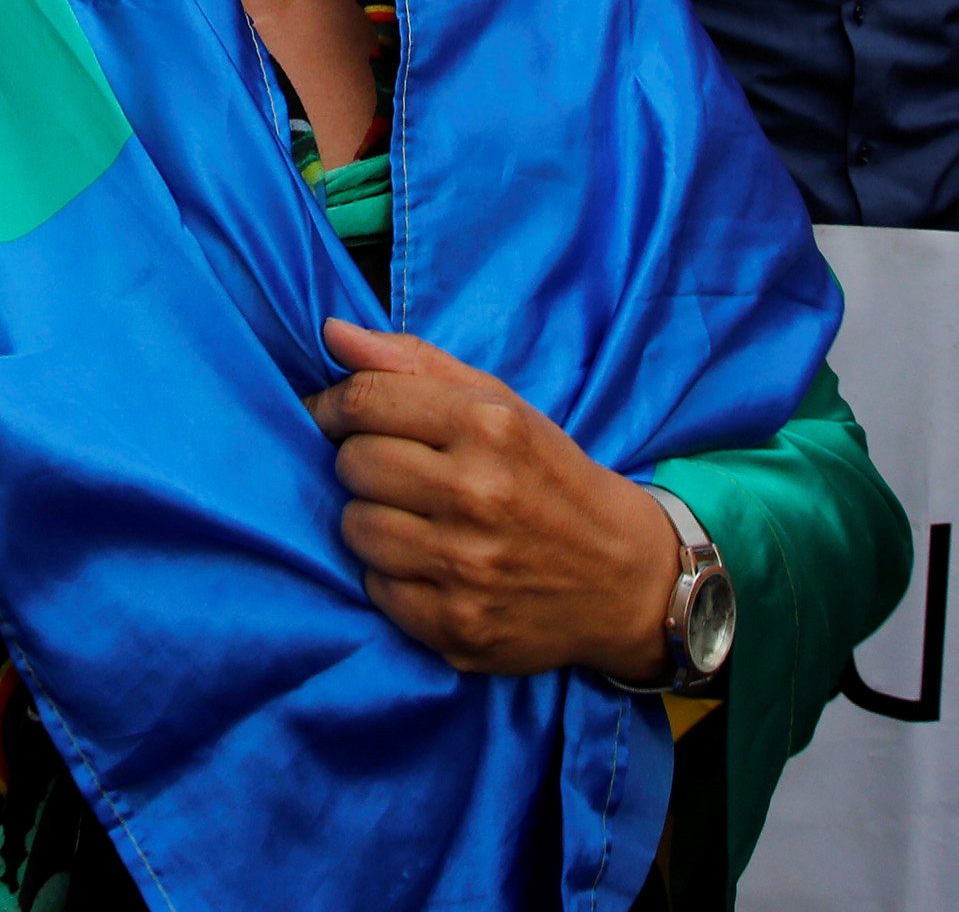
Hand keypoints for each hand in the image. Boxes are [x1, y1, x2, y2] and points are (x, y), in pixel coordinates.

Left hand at [308, 317, 680, 683]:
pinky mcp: (458, 626)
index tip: (334, 416)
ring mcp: (467, 566)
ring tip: (413, 519)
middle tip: (395, 472)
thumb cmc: (551, 478)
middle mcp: (478, 494)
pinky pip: (376, 588)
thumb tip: (333, 333)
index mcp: (491, 426)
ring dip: (372, 520)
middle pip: (354, 464)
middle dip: (361, 462)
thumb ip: (415, 363)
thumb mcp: (502, 406)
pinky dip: (392, 576)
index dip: (335, 406)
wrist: (625, 578)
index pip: (366, 401)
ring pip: (356, 528)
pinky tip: (430, 565)